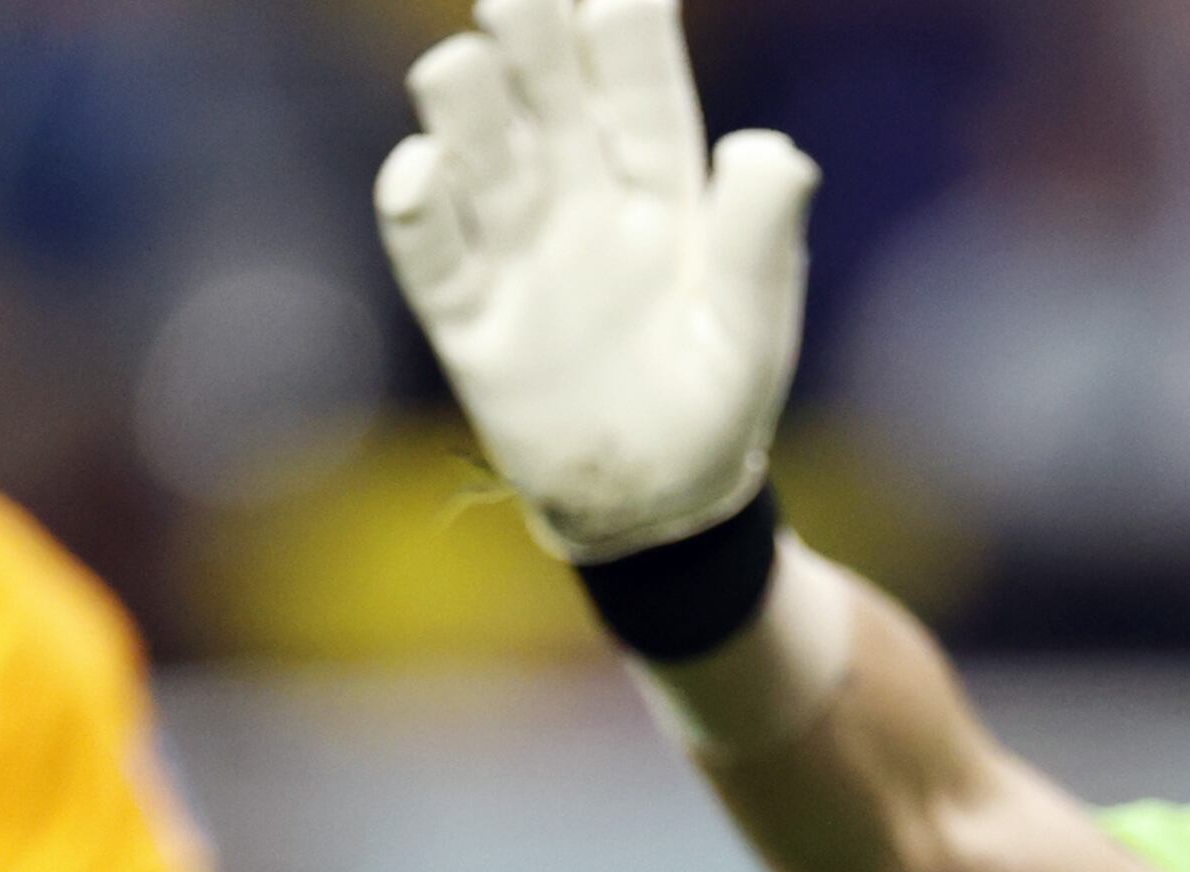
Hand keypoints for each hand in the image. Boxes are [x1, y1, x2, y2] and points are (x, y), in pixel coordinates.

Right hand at [376, 0, 815, 560]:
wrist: (653, 506)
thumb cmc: (715, 406)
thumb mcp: (752, 334)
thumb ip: (762, 243)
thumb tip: (772, 149)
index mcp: (660, 186)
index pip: (639, 86)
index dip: (624, 35)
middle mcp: (580, 195)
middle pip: (547, 93)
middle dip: (531, 38)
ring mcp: (519, 248)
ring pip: (481, 152)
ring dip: (468, 108)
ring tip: (463, 68)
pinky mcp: (468, 314)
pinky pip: (432, 249)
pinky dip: (418, 208)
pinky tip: (420, 170)